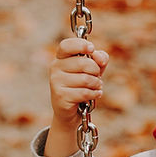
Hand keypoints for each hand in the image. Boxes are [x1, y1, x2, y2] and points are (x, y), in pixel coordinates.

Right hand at [45, 38, 108, 156]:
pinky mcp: (60, 96)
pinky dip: (94, 94)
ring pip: (86, 79)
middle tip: (96, 77)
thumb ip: (98, 59)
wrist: (72, 111)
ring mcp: (56, 82)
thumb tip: (100, 57)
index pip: (66, 45)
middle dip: (96, 71)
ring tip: (96, 87)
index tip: (91, 49)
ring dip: (96, 84)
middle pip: (83, 63)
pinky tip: (94, 95)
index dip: (80, 45)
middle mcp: (55, 68)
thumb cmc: (82, 86)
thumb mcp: (92, 70)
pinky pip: (84, 92)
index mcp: (61, 57)